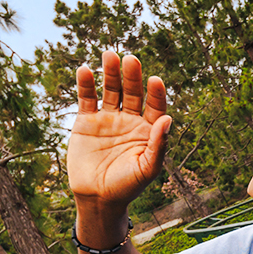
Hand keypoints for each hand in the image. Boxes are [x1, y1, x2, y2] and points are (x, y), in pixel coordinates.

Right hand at [69, 51, 172, 207]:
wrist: (97, 199)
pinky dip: (86, 85)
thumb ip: (158, 145)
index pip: (154, 105)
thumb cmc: (127, 186)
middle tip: (130, 59)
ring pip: (110, 90)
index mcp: (148, 130)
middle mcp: (130, 120)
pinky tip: (85, 70)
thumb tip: (168, 119)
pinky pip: (87, 99)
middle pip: (132, 91)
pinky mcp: (86, 121)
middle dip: (132, 76)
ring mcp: (108, 118)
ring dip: (110, 73)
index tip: (154, 80)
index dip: (155, 93)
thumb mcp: (147, 169)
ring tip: (109, 55)